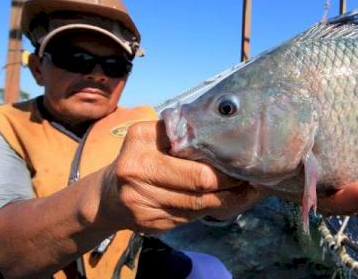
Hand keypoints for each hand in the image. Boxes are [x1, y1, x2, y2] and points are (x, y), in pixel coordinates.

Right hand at [101, 120, 260, 234]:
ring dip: (225, 200)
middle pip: (199, 188)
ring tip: (244, 191)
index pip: (195, 165)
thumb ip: (177, 132)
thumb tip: (220, 132)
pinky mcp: (151, 225)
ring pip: (198, 207)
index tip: (242, 162)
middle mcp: (137, 175)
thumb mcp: (149, 136)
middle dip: (230, 186)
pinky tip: (221, 202)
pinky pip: (189, 218)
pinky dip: (208, 210)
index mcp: (141, 147)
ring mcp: (142, 205)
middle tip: (250, 180)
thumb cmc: (137, 158)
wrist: (107, 196)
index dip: (223, 167)